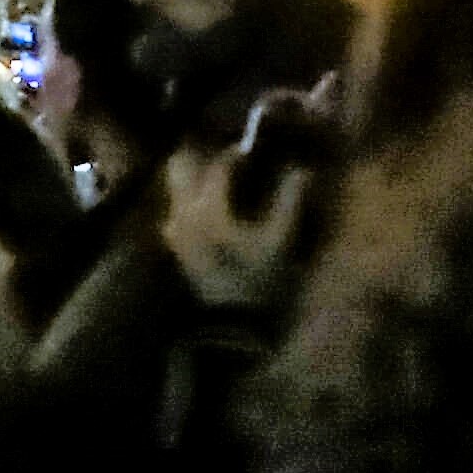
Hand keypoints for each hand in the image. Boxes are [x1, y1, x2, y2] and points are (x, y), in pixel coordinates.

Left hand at [153, 98, 318, 311]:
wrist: (232, 322)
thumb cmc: (261, 280)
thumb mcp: (280, 240)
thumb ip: (289, 200)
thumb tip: (300, 168)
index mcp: (208, 208)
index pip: (217, 166)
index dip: (236, 154)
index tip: (253, 149)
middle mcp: (181, 211)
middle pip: (181, 164)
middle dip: (203, 153)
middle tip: (231, 157)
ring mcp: (173, 226)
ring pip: (174, 182)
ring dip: (196, 172)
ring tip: (227, 177)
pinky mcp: (174, 240)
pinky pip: (177, 203)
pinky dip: (193, 193)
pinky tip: (219, 202)